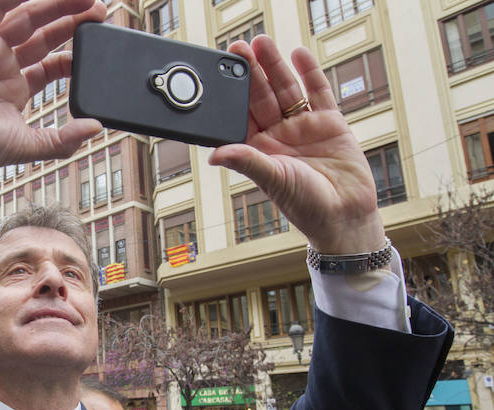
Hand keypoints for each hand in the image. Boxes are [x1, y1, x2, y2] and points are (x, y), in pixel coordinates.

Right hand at [0, 0, 105, 202]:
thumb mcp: (27, 145)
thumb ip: (62, 139)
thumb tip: (95, 129)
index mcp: (17, 89)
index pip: (53, 64)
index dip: (75, 53)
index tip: (98, 46)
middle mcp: (3, 66)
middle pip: (44, 34)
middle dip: (71, 19)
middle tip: (99, 10)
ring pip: (25, 16)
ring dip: (52, 3)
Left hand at [209, 36, 384, 254]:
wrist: (346, 215)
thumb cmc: (307, 206)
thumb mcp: (273, 180)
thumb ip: (247, 162)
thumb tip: (214, 156)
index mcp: (260, 150)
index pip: (241, 116)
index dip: (231, 94)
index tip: (220, 73)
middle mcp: (279, 136)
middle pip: (261, 96)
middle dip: (250, 72)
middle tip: (238, 47)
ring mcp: (304, 128)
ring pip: (287, 90)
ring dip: (275, 66)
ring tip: (262, 42)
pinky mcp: (330, 124)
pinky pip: (318, 93)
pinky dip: (309, 73)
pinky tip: (299, 54)